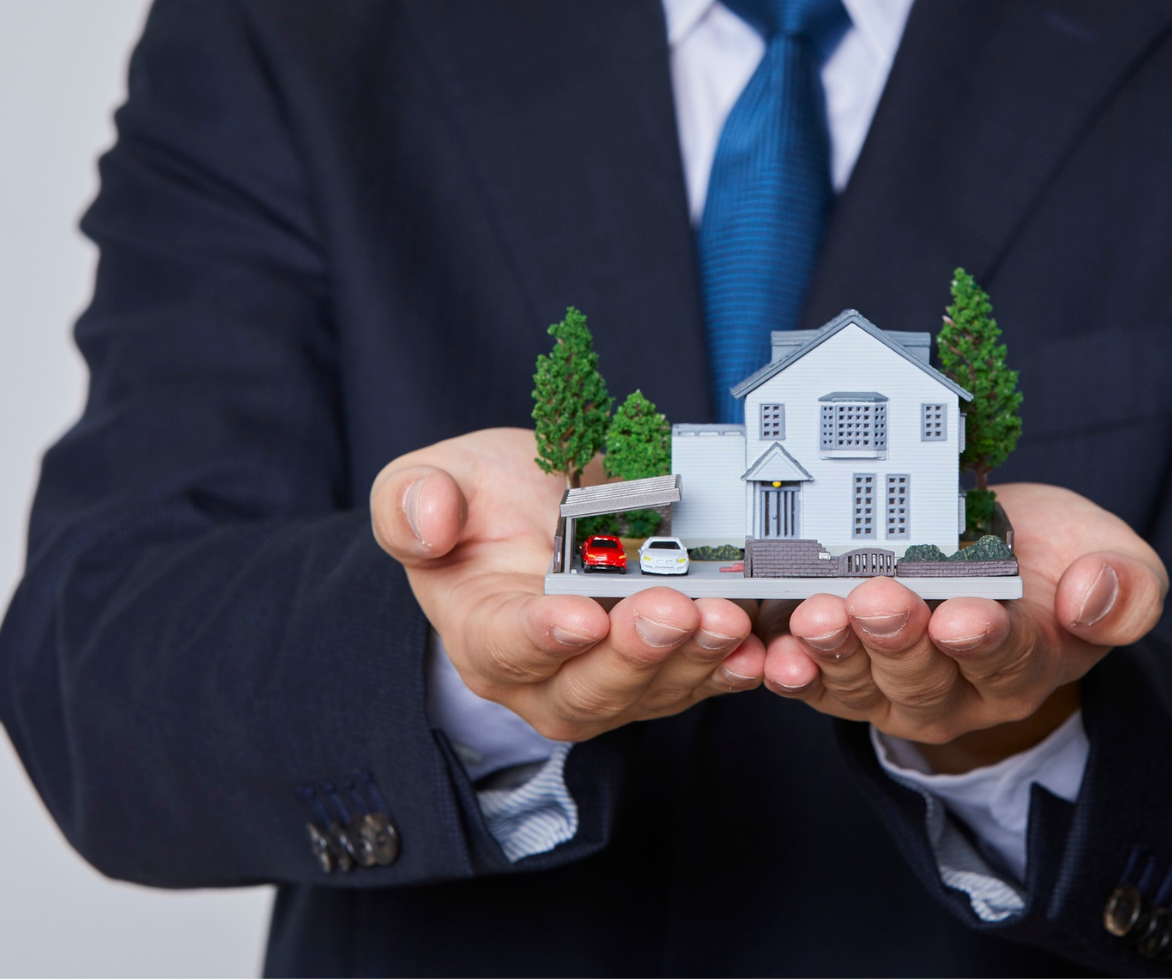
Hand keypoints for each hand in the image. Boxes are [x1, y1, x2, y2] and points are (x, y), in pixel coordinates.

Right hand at [370, 428, 765, 742]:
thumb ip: (410, 502)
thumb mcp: (426, 479)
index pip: (506, 646)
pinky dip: (733, 670)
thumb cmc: (479, 499)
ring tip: (727, 620)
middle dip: (635, 653)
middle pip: (588, 688)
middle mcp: (542, 677)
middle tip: (672, 610)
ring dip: (694, 660)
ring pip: (651, 691)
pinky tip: (761, 649)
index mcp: (479, 631)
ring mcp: (607, 682)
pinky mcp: (660, 674)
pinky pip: (699, 682)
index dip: (543, 636)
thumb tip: (430, 523)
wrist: (536, 507)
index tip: (581, 617)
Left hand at [761, 483, 1164, 769]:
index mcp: (1028, 664)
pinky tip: (771, 652)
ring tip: (816, 617)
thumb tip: (1092, 597)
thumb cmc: (1055, 559)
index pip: (1007, 658)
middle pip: (923, 676)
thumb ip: (1125, 587)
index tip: (963, 618)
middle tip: (876, 600)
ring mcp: (895, 690)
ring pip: (861, 682)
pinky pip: (812, 684)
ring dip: (834, 650)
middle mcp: (959, 690)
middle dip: (897, 639)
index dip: (984, 640)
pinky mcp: (844, 678)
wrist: (996, 563)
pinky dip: (788, 670)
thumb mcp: (1115, 559)